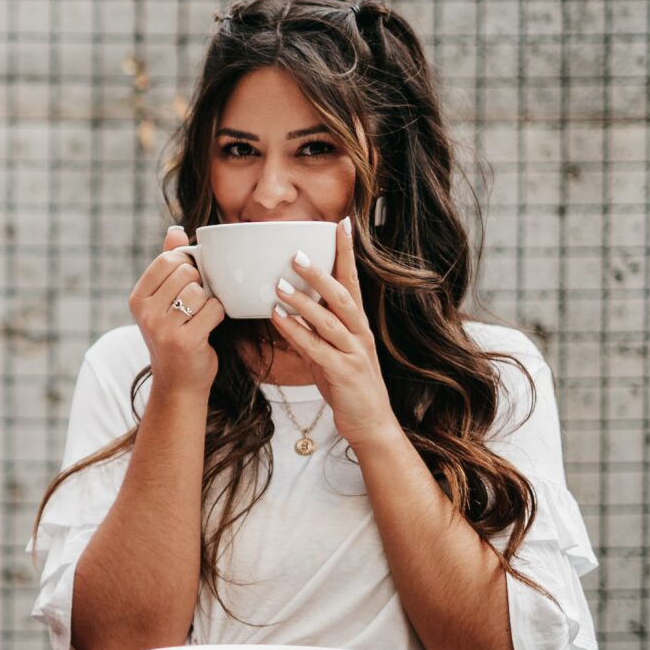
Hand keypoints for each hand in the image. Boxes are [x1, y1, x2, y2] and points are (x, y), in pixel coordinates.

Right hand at [130, 226, 225, 395]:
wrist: (178, 384)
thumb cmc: (175, 337)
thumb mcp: (164, 301)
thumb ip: (169, 264)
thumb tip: (176, 230)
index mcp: (137, 298)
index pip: (167, 259)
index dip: (186, 266)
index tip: (188, 285)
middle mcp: (145, 312)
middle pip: (186, 272)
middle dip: (199, 285)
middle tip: (194, 306)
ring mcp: (163, 327)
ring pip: (200, 291)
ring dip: (208, 302)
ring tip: (199, 319)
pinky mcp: (185, 340)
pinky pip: (213, 309)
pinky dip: (218, 316)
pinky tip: (208, 329)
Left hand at [269, 217, 399, 452]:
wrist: (371, 424)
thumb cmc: (349, 387)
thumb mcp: (331, 352)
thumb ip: (315, 331)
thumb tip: (291, 309)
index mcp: (358, 325)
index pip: (353, 281)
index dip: (347, 253)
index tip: (341, 224)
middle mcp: (360, 334)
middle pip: (342, 295)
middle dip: (320, 273)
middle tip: (295, 253)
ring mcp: (354, 353)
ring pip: (329, 320)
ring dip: (303, 301)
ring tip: (278, 285)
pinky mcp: (344, 373)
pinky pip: (317, 348)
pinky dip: (297, 332)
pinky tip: (278, 318)